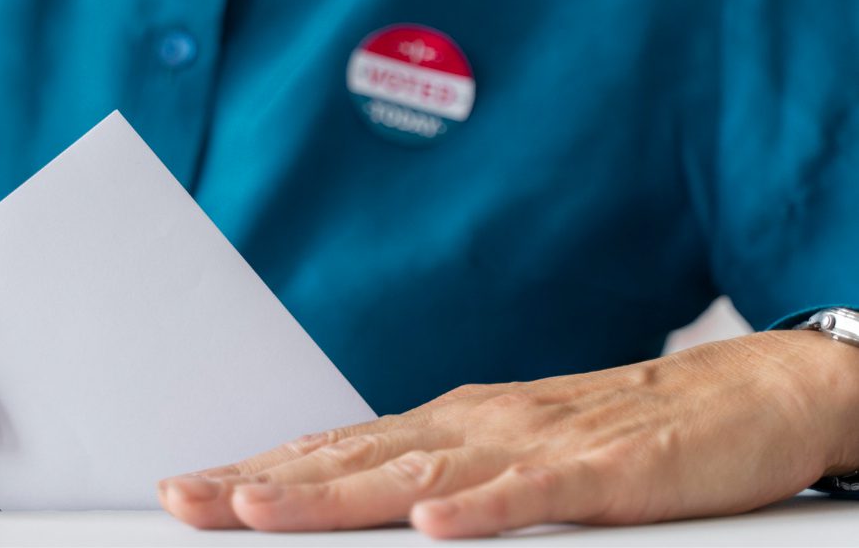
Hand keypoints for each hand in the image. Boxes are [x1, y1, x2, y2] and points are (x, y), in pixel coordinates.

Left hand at [159, 331, 858, 536]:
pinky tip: (432, 527)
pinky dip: (481, 509)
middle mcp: (474, 426)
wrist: (742, 398)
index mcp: (448, 427)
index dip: (258, 472)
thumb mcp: (510, 456)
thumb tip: (358, 498)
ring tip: (261, 511)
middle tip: (184, 501)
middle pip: (351, 459)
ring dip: (335, 494)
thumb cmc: (617, 432)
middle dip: (263, 484)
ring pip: (419, 474)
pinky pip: (534, 495)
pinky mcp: (602, 470)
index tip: (187, 492)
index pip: (333, 451)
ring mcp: (534, 445)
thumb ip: (439, 475)